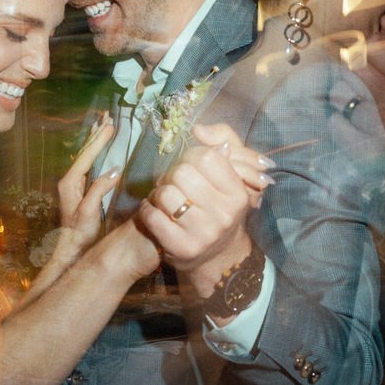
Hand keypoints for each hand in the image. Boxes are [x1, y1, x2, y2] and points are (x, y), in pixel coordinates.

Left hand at [52, 115, 120, 268]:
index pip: (86, 156)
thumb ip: (98, 190)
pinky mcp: (80, 190)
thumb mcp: (89, 212)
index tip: (110, 127)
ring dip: (96, 141)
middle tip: (107, 117)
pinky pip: (89, 164)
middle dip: (96, 135)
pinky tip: (102, 148)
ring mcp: (74, 185)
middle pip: (85, 152)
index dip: (99, 141)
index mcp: (69, 183)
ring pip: (86, 157)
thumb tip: (114, 171)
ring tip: (103, 125)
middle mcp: (69, 180)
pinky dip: (96, 152)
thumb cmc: (79, 234)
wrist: (70, 249)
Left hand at [136, 123, 272, 297]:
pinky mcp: (181, 248)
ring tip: (166, 200)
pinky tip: (156, 213)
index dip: (191, 157)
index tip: (191, 167)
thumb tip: (199, 129)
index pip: (206, 157)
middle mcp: (224, 215)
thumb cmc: (218, 205)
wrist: (215, 255)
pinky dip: (147, 210)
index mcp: (237, 194)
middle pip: (182, 173)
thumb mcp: (230, 172)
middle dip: (172, 175)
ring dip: (159, 193)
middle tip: (175, 184)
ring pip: (164, 194)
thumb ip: (222, 140)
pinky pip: (152, 216)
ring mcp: (203, 234)